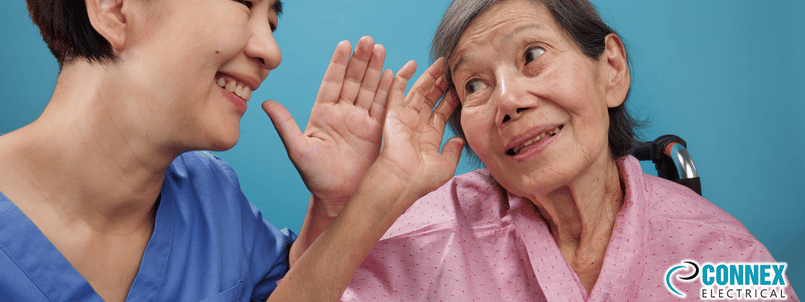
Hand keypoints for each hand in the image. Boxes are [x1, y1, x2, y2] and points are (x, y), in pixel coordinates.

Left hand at [263, 36, 392, 215]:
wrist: (337, 198)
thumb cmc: (314, 177)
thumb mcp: (297, 149)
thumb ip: (285, 125)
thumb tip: (266, 103)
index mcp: (323, 113)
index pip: (332, 82)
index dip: (339, 63)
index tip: (345, 44)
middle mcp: (342, 113)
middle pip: (354, 81)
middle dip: (361, 60)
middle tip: (369, 41)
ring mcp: (360, 121)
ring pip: (369, 90)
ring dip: (376, 70)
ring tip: (381, 50)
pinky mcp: (376, 132)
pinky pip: (383, 107)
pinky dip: (389, 91)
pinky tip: (393, 74)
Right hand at [373, 58, 463, 203]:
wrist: (402, 180)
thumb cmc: (422, 178)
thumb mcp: (446, 166)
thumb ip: (454, 151)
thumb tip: (460, 139)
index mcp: (430, 136)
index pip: (443, 111)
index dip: (451, 98)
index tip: (461, 86)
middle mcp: (418, 124)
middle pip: (432, 98)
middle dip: (442, 84)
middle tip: (452, 69)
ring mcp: (405, 118)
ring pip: (418, 91)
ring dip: (429, 77)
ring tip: (441, 63)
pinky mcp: (393, 113)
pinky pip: (396, 91)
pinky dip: (402, 77)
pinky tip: (412, 65)